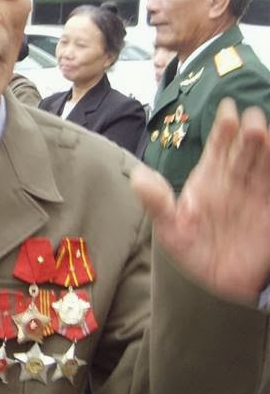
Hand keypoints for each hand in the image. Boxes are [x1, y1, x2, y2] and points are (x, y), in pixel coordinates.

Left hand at [131, 98, 269, 305]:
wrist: (215, 284)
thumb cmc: (189, 252)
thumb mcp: (168, 228)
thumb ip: (156, 202)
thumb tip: (137, 175)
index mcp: (208, 180)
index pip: (217, 148)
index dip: (222, 129)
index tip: (226, 108)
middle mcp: (233, 182)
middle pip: (243, 152)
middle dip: (246, 134)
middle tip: (250, 116)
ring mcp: (255, 195)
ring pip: (263, 165)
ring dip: (265, 148)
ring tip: (261, 129)